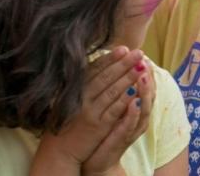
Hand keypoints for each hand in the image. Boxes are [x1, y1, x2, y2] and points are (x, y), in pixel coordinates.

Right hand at [35, 47, 148, 168]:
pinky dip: (126, 99)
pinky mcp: (98, 125)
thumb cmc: (64, 123)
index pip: (94, 69)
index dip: (110, 58)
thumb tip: (95, 66)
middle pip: (106, 76)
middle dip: (123, 63)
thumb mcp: (67, 100)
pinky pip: (114, 109)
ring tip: (142, 67)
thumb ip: (80, 85)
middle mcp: (81, 98)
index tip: (123, 48)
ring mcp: (90, 111)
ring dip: (128, 77)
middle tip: (138, 52)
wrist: (58, 151)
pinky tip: (136, 90)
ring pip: (112, 90)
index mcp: (74, 89)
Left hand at [81, 60, 155, 175]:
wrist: (97, 159)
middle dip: (147, 76)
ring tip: (143, 77)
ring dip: (144, 92)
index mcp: (136, 106)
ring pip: (143, 108)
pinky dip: (133, 114)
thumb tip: (117, 63)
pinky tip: (134, 103)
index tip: (142, 54)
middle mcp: (138, 116)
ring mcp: (132, 128)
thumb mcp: (113, 106)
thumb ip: (118, 88)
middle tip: (145, 61)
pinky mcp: (123, 139)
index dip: (145, 70)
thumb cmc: (105, 129)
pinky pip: (130, 125)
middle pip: (148, 94)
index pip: (146, 86)